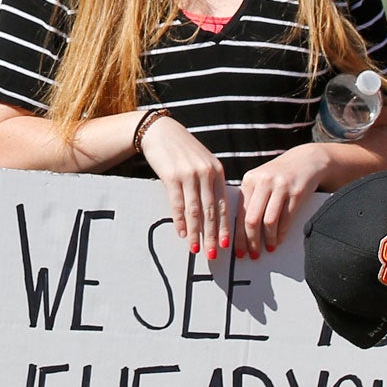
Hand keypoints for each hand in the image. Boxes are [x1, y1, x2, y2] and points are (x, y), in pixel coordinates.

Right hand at [139, 114, 233, 257]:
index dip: (224, 227)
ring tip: (196, 250)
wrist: (160, 131)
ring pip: (195, 210)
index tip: (226, 245)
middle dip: (213, 236)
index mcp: (217, 171)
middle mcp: (206, 173)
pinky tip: (181, 234)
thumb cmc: (182, 149)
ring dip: (196, 233)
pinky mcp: (172, 176)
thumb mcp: (202, 162)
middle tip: (214, 255)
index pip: (223, 204)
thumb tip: (213, 210)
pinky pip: (177, 204)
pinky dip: (180, 221)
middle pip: (211, 211)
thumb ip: (209, 182)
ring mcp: (190, 174)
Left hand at [236, 142, 331, 257]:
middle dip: (251, 241)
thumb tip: (240, 230)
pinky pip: (286, 219)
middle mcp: (263, 182)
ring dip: (268, 239)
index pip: (239, 213)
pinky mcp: (296, 192)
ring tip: (269, 248)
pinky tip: (279, 239)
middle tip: (253, 254)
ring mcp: (281, 186)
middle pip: (252, 219)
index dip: (238, 235)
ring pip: (269, 221)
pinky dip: (282, 233)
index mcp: (249, 180)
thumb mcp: (261, 181)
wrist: (306, 159)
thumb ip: (251, 199)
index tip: (238, 250)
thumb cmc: (280, 175)